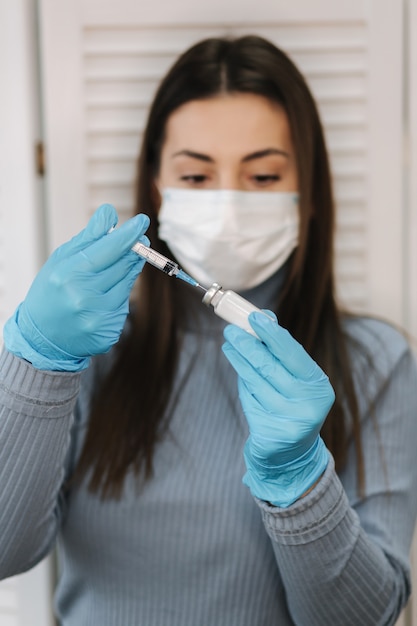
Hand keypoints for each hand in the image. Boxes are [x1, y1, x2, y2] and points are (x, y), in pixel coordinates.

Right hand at [3, 204, 148, 370]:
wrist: (42, 336)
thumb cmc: (52, 291)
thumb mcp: (62, 260)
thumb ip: (89, 237)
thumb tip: (109, 212)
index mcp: (69, 275)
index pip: (108, 249)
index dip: (128, 235)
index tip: (142, 222)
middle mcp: (84, 297)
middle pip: (123, 266)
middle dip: (134, 250)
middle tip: (140, 238)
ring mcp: (98, 318)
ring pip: (127, 285)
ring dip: (125, 273)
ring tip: (110, 272)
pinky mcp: (108, 333)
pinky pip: (124, 306)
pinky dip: (118, 297)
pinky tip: (101, 299)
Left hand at [222, 311, 334, 506]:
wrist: (293, 457)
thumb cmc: (293, 407)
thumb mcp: (297, 382)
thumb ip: (283, 353)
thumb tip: (265, 317)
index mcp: (318, 387)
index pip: (293, 354)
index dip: (272, 334)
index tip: (254, 317)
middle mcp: (308, 406)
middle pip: (270, 367)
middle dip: (248, 345)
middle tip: (231, 330)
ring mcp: (289, 423)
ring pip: (255, 382)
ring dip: (239, 360)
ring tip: (229, 345)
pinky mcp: (270, 436)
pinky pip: (249, 400)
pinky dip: (243, 384)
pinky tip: (239, 371)